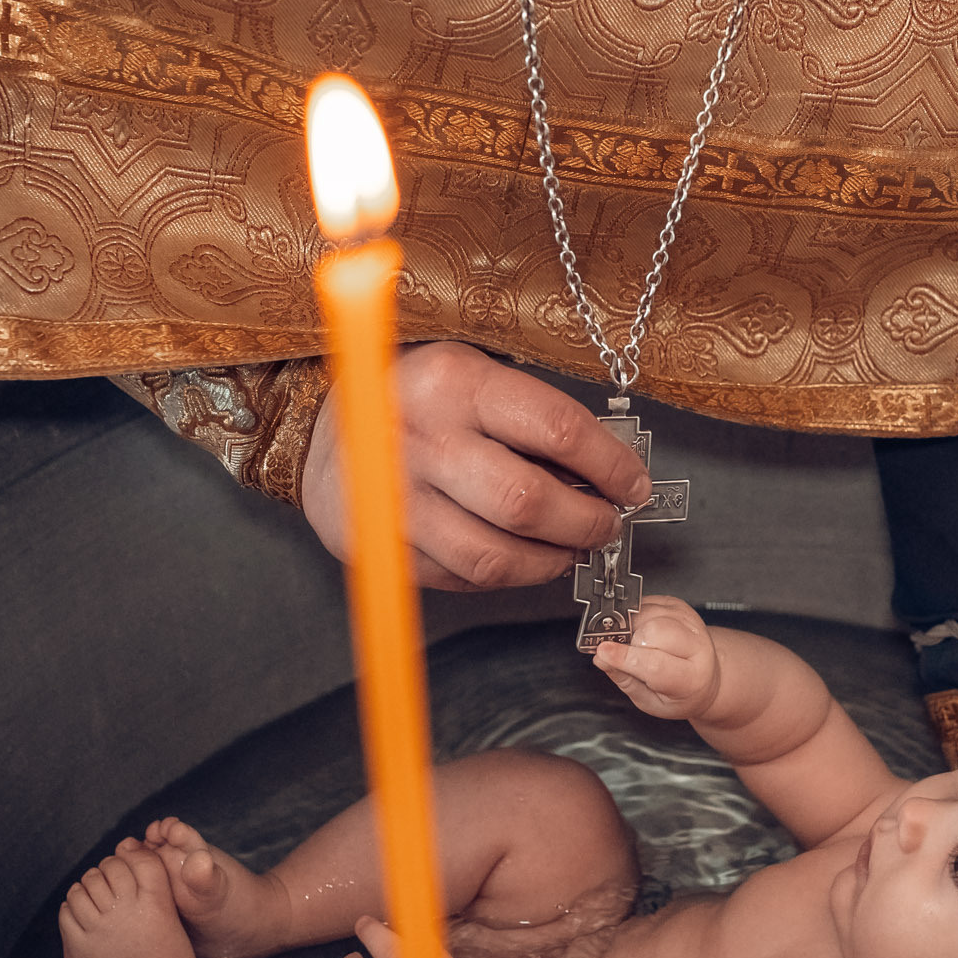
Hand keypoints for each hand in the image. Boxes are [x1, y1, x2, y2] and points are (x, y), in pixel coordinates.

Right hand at [302, 343, 648, 590]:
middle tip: (605, 525)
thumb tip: (608, 471)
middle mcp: (420, 439)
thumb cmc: (419, 403)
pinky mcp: (382, 548)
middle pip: (526, 502)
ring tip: (570, 549)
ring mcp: (395, 500)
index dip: (610, 466)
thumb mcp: (474, 378)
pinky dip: (505, 575)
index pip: (556, 429)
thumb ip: (532, 419)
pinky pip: (462, 579)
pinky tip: (522, 558)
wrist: (324, 433)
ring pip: (495, 555)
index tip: (632, 485)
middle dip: (585, 523)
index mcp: (455, 382)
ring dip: (551, 561)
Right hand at [590, 594, 721, 720]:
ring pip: (647, 613)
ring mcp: (689, 621)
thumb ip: (625, 680)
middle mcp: (696, 645)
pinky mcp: (678, 605)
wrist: (706, 675)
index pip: (656, 664)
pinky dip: (634, 616)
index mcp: (692, 677)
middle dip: (629, 640)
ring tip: (636, 644)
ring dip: (630, 627)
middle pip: (654, 631)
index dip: (626, 657)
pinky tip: (641, 631)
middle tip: (623, 652)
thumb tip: (602, 659)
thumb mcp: (652, 701)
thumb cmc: (680, 692)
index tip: (603, 651)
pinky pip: (645, 602)